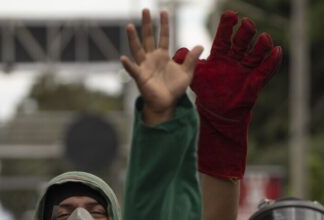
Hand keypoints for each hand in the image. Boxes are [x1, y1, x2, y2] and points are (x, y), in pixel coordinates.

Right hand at [120, 9, 202, 124]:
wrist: (167, 104)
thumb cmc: (174, 89)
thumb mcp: (187, 73)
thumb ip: (191, 59)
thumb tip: (200, 45)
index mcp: (163, 55)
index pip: (163, 36)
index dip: (164, 24)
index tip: (163, 11)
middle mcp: (152, 58)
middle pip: (148, 38)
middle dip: (147, 24)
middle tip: (145, 9)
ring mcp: (144, 66)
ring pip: (137, 49)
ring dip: (133, 38)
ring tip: (129, 26)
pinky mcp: (140, 77)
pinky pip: (133, 70)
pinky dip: (128, 65)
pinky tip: (123, 58)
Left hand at [174, 12, 281, 121]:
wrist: (217, 111)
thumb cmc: (207, 91)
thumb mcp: (194, 77)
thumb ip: (187, 63)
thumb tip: (178, 51)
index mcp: (221, 54)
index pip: (224, 36)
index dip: (227, 26)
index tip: (231, 15)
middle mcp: (235, 58)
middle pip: (242, 42)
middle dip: (245, 33)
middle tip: (246, 24)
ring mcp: (246, 68)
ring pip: (256, 53)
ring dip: (261, 46)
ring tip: (264, 38)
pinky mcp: (255, 80)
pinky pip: (265, 70)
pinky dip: (272, 61)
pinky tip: (277, 52)